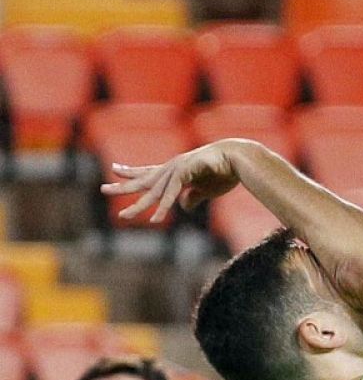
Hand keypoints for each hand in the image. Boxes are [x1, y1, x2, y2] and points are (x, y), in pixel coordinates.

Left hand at [99, 140, 246, 222]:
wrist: (241, 159)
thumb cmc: (226, 172)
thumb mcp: (206, 189)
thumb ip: (193, 197)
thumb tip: (183, 207)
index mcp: (176, 170)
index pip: (148, 171)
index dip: (131, 172)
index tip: (115, 170)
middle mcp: (172, 168)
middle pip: (143, 180)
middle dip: (123, 186)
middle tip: (103, 189)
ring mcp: (177, 169)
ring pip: (153, 192)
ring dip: (138, 206)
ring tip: (124, 216)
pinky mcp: (185, 173)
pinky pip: (170, 195)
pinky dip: (162, 208)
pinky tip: (155, 220)